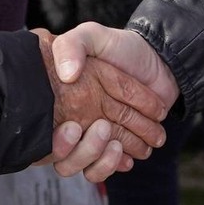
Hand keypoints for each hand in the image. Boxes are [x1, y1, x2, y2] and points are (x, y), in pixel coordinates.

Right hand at [37, 24, 175, 181]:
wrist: (157, 60)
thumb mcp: (92, 35)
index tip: (73, 128)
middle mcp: (71, 121)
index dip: (57, 140)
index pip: (46, 133)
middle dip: (86, 149)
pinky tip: (129, 156)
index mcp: (59, 100)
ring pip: (86, 165)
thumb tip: (66, 75)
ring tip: (121, 143)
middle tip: (104, 128)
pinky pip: (105, 168)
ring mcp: (92, 136)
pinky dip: (117, 165)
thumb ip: (72, 46)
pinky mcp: (112, 146)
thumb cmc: (121, 47)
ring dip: (105, 159)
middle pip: (67, 156)